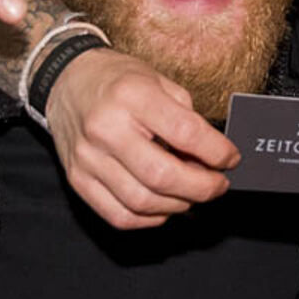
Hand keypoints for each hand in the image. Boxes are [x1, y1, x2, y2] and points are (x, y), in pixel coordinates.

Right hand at [47, 47, 239, 228]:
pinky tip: (165, 204)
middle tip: (218, 184)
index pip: (185, 133)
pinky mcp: (77, 180)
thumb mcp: (159, 81)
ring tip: (192, 193)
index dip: (217, 152)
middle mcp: (106, 129)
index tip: (231, 159)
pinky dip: (150, 218)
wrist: (67, 81)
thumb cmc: (118, 81)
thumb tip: (213, 158)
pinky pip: (119, 216)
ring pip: (142, 202)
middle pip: (163, 176)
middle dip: (203, 188)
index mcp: (132, 96)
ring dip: (179, 205)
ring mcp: (88, 158)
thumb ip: (187, 118)